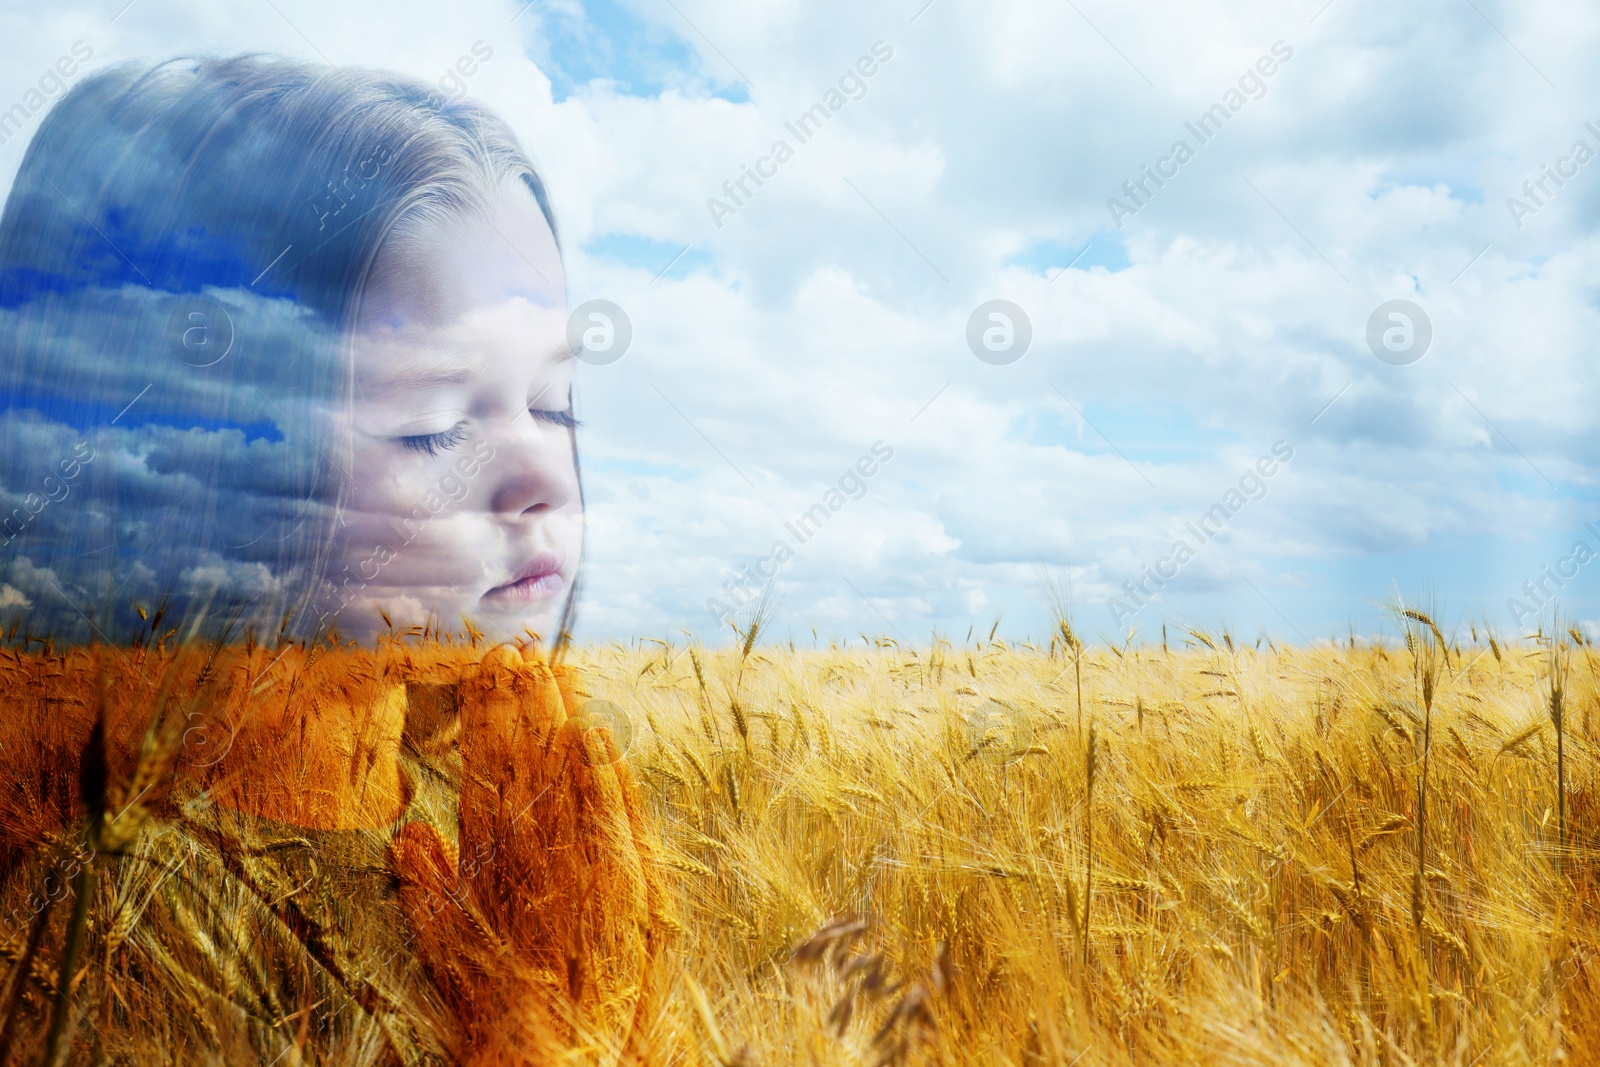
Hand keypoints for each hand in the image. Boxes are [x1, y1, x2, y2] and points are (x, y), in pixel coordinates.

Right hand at [392, 646, 671, 1063]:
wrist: (554, 1057)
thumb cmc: (497, 1010)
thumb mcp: (444, 953)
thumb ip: (423, 891)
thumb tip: (408, 835)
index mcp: (487, 863)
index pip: (485, 770)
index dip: (486, 716)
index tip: (485, 668)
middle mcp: (532, 857)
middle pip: (524, 762)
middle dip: (520, 702)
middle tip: (516, 647)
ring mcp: (581, 869)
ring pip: (566, 778)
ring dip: (559, 719)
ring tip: (554, 667)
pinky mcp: (626, 888)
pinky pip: (613, 816)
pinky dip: (603, 775)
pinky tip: (596, 735)